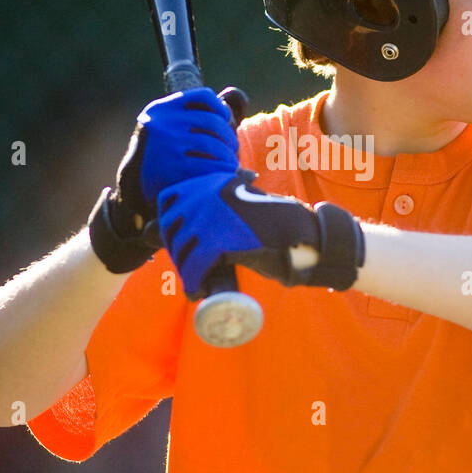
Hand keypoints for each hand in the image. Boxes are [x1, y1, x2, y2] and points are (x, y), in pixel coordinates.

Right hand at [88, 86, 243, 273]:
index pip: (202, 96)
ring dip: (229, 156)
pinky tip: (225, 175)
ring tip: (231, 165)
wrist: (133, 187)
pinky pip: (208, 166)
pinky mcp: (172, 168)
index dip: (222, 108)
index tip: (227, 122)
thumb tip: (239, 96)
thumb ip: (198, 113)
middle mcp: (163, 123)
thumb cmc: (162, 156)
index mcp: (162, 109)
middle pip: (213, 122)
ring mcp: (167, 144)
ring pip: (213, 144)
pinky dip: (222, 170)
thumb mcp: (171, 128)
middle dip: (229, 137)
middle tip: (233, 151)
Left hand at [158, 168, 364, 299]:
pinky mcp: (218, 241)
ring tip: (196, 282)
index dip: (170, 226)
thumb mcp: (244, 200)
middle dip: (176, 251)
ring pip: (181, 249)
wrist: (302, 234)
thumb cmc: (276, 222)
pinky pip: (194, 266)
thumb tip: (192, 218)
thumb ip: (222, 201)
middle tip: (190, 267)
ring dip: (185, 270)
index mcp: (212, 181)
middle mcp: (207, 193)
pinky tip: (197, 291)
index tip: (179, 243)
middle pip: (172, 227)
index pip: (169, 201)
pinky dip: (192, 283)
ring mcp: (211, 216)